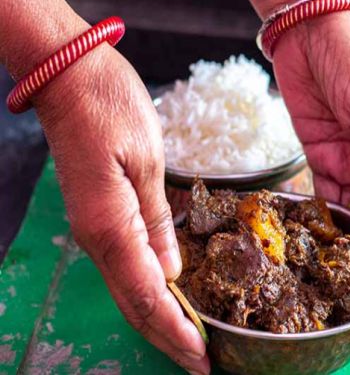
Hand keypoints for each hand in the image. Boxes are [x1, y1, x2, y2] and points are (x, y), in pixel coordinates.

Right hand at [34, 46, 208, 374]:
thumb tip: (171, 270)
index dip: (176, 330)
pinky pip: (126, 266)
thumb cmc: (109, 108)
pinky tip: (168, 297)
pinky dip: (149, 292)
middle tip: (200, 363)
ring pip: (129, 289)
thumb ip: (157, 220)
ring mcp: (96, 229)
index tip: (203, 356)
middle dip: (168, 336)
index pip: (149, 295)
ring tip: (189, 340)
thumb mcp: (146, 160)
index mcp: (112, 227)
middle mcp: (99, 237)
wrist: (70, 78)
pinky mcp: (99, 217)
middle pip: (135, 303)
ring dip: (159, 319)